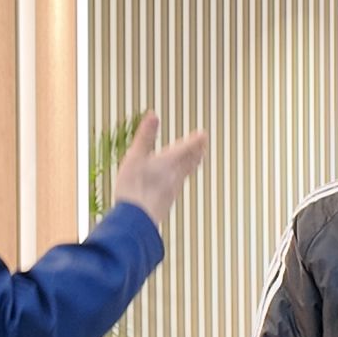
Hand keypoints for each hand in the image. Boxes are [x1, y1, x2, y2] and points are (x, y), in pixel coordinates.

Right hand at [112, 112, 206, 227]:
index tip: (204, 135)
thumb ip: (145, 136)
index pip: (188, 148)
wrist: (135, 220)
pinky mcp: (166, 203)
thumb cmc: (134, 188)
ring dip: (191, 165)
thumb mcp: (135, 157)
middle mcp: (175, 176)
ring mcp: (172, 191)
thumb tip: (153, 115)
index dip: (196, 140)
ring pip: (185, 175)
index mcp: (169, 162)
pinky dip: (180, 179)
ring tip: (193, 161)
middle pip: (190, 162)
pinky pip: (177, 186)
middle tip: (203, 147)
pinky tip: (175, 184)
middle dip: (197, 153)